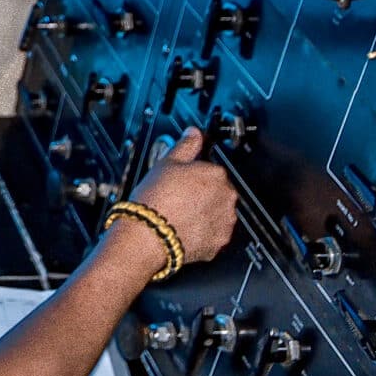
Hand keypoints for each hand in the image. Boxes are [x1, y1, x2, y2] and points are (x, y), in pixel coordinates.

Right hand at [128, 129, 238, 267]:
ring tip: (182, 215)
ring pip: (220, 212)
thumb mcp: (166, 163)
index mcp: (216, 174)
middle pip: (219, 191)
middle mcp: (227, 197)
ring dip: (207, 213)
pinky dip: (205, 232)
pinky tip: (186, 228)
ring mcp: (225, 220)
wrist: (148, 235)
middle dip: (204, 194)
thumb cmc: (155, 199)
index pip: (213, 169)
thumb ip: (186, 145)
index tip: (184, 181)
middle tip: (181, 198)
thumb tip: (193, 133)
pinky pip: (216, 234)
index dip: (196, 175)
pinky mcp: (220, 241)